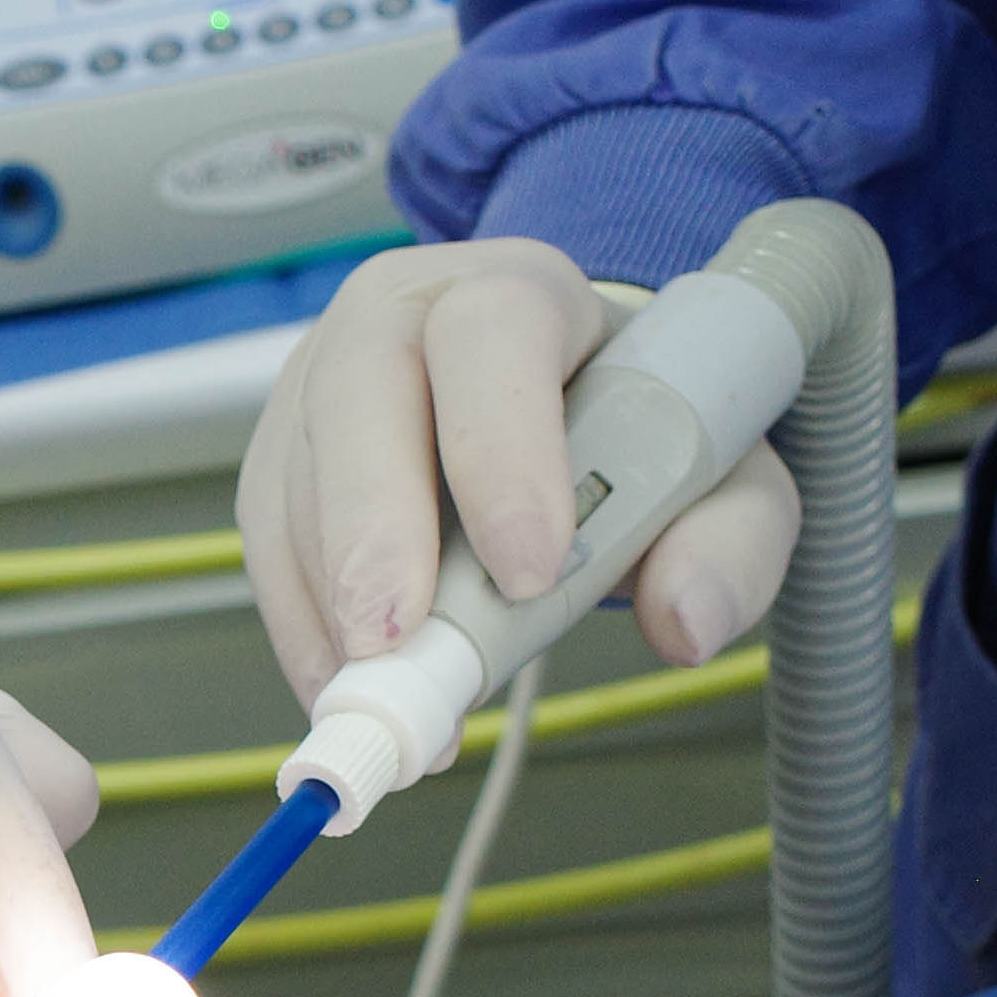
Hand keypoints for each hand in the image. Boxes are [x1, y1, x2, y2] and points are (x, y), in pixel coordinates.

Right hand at [238, 238, 802, 705]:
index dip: (501, 452)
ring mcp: (318, 382)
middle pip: (356, 396)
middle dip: (370, 534)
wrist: (562, 400)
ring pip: (296, 480)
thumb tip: (687, 621)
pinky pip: (268, 545)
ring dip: (332, 606)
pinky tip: (348, 690)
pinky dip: (302, 630)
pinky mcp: (280, 458)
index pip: (492, 337)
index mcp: (517, 291)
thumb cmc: (632, 431)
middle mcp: (397, 315)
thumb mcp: (719, 475)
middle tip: (393, 645)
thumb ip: (728, 540)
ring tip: (393, 705)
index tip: (527, 571)